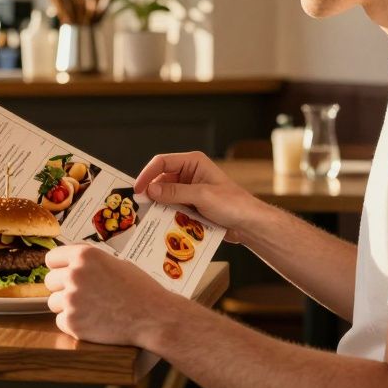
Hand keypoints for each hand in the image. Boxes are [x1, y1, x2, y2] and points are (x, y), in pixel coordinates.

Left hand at [44, 244, 177, 345]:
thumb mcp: (115, 262)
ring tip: (91, 309)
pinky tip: (93, 321)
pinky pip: (61, 321)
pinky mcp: (73, 322)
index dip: (59, 267)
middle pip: (50, 281)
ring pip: (53, 303)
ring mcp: (71, 299)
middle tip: (83, 295)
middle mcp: (74, 274)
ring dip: (67, 307)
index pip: (51, 258)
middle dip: (62, 288)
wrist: (154, 316)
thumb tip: (70, 263)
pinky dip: (73, 324)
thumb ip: (89, 262)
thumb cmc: (139, 290)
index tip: (63, 273)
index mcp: (84, 255)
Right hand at [134, 151, 260, 243]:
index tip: (137, 190)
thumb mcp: (202, 196)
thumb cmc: (233, 204)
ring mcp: (190, 191)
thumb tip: (151, 190)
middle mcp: (189, 174)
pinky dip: (167, 215)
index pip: (162, 162)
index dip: (147, 174)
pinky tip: (163, 224)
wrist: (249, 224)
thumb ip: (175, 192)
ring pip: (166, 196)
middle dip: (152, 193)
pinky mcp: (191, 205)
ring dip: (160, 206)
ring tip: (150, 218)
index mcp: (193, 162)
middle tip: (140, 207)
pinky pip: (173, 208)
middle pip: (161, 180)